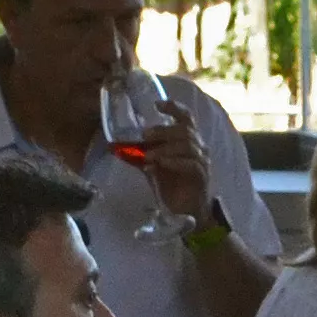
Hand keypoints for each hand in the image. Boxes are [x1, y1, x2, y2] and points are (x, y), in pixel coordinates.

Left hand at [138, 113, 215, 228]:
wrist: (188, 212)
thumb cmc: (173, 186)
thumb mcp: (153, 166)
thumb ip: (140, 155)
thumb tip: (114, 147)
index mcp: (188, 141)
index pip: (186, 117)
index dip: (174, 108)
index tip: (157, 104)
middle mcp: (198, 147)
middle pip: (185, 129)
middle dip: (163, 130)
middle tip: (144, 135)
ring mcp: (202, 161)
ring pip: (187, 145)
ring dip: (165, 148)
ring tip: (148, 155)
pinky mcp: (202, 176)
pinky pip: (191, 164)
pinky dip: (174, 162)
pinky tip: (161, 164)